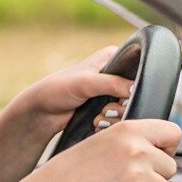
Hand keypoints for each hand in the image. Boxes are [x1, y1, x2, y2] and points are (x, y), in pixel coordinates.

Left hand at [8, 46, 133, 136]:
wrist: (42, 112)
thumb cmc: (57, 90)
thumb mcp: (85, 83)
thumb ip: (112, 83)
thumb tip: (137, 89)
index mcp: (113, 57)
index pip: (139, 69)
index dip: (134, 87)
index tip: (122, 98)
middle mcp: (115, 73)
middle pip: (137, 92)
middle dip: (122, 106)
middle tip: (106, 109)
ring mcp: (111, 91)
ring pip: (130, 107)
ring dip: (115, 117)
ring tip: (98, 117)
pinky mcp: (107, 107)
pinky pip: (121, 118)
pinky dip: (111, 123)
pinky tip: (97, 123)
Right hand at [12, 119, 181, 181]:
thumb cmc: (65, 176)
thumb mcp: (97, 144)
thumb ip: (127, 143)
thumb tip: (155, 151)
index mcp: (126, 130)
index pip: (172, 132)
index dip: (167, 147)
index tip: (157, 155)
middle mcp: (136, 149)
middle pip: (170, 166)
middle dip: (154, 176)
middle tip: (125, 181)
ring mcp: (138, 175)